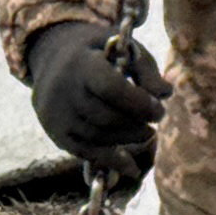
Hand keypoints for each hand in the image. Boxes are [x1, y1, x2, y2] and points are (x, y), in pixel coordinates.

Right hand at [28, 21, 171, 173]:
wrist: (50, 57)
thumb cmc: (96, 52)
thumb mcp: (120, 47)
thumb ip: (145, 69)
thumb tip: (165, 93)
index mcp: (81, 64)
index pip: (110, 88)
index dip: (139, 104)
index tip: (159, 110)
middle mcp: (63, 90)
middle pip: (105, 118)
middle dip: (136, 125)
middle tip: (153, 125)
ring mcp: (56, 115)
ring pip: (97, 138)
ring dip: (127, 141)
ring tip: (146, 135)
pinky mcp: (56, 133)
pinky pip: (85, 153)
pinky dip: (111, 162)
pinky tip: (132, 167)